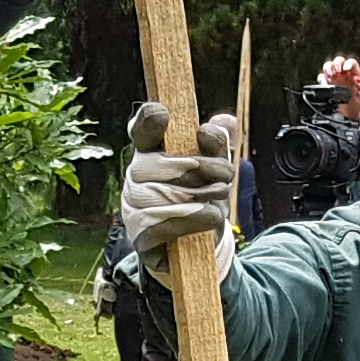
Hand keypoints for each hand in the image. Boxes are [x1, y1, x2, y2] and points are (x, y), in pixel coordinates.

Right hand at [119, 104, 234, 263]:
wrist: (199, 247)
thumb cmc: (204, 200)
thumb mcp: (217, 170)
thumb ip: (219, 144)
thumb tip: (226, 121)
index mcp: (150, 153)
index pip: (141, 132)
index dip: (148, 122)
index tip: (162, 113)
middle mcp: (135, 177)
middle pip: (162, 163)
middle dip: (202, 167)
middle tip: (226, 176)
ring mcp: (133, 207)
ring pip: (167, 194)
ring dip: (203, 196)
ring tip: (218, 202)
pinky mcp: (139, 237)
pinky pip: (166, 223)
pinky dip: (195, 219)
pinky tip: (210, 218)